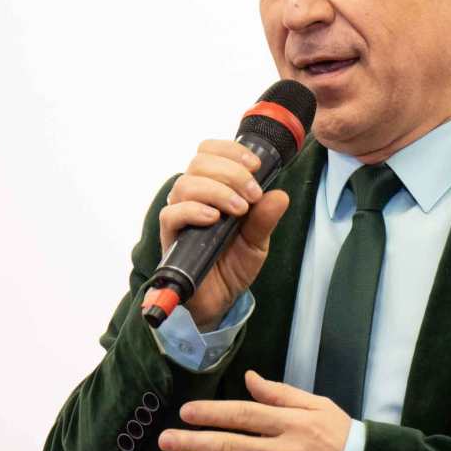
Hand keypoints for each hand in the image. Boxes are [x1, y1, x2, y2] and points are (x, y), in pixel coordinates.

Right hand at [158, 140, 292, 328]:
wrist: (221, 299)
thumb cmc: (234, 264)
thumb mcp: (258, 241)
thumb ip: (266, 218)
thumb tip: (279, 194)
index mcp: (214, 189)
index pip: (210, 152)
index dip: (231, 151)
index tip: (256, 165)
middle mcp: (194, 197)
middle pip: (199, 163)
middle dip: (231, 172)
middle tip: (252, 194)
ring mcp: (180, 216)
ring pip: (186, 184)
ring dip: (217, 191)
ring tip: (239, 209)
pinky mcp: (171, 237)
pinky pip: (171, 214)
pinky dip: (193, 211)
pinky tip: (214, 219)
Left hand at [159, 371, 350, 450]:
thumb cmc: (341, 438)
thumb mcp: (318, 406)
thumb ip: (281, 394)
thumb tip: (249, 378)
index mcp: (291, 425)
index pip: (243, 416)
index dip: (211, 414)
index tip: (186, 413)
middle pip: (229, 448)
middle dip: (193, 444)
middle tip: (166, 441)